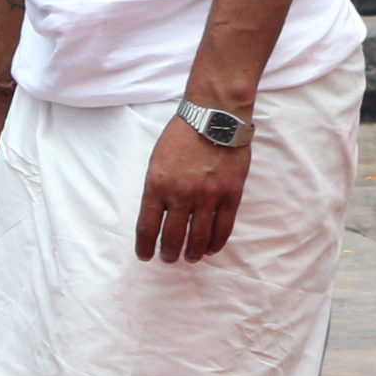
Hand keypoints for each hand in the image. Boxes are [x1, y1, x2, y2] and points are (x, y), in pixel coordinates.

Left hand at [137, 114, 251, 263]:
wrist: (215, 116)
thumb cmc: (182, 136)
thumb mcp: (157, 161)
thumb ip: (157, 190)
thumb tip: (158, 218)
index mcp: (157, 185)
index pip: (147, 228)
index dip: (145, 247)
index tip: (145, 256)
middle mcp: (181, 194)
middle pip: (173, 238)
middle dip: (169, 254)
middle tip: (169, 259)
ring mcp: (208, 196)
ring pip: (199, 238)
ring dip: (192, 253)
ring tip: (190, 257)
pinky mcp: (231, 195)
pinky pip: (223, 228)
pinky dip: (215, 243)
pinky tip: (210, 248)